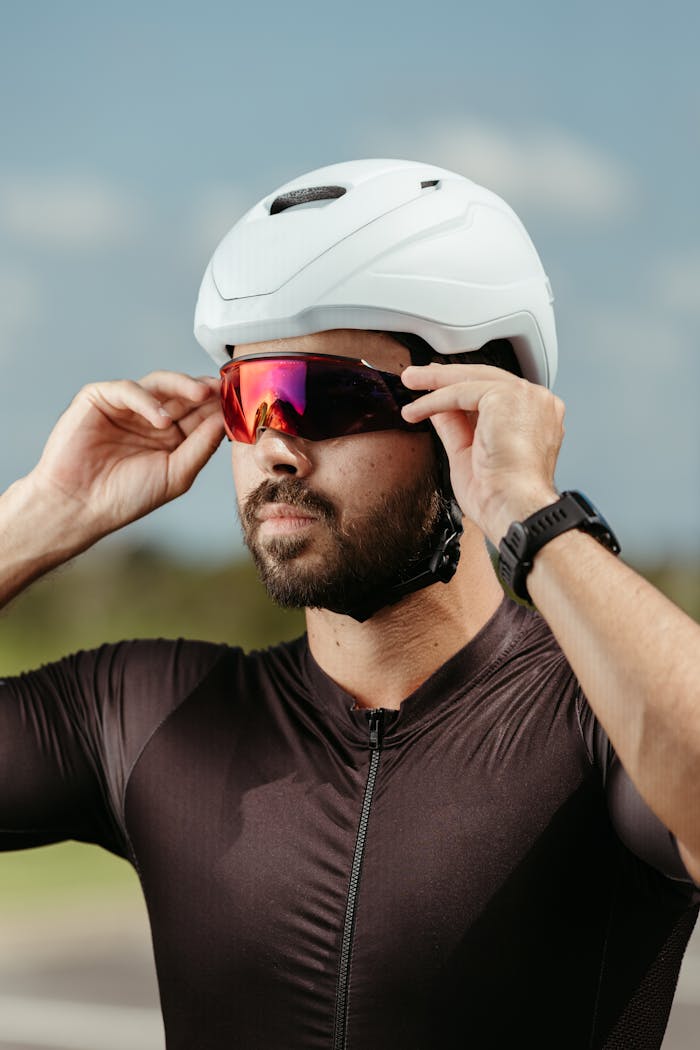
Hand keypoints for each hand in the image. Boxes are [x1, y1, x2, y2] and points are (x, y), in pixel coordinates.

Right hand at [29, 371, 224, 544]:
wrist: (80, 506)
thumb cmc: (126, 497)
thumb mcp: (176, 474)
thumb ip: (201, 446)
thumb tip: (224, 419)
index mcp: (171, 435)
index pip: (199, 412)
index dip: (219, 406)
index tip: (240, 402)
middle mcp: (150, 416)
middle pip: (183, 393)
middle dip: (205, 390)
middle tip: (224, 389)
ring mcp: (125, 406)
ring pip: (159, 382)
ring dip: (183, 386)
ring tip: (201, 395)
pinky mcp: (99, 398)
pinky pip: (129, 390)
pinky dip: (147, 402)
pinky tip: (161, 421)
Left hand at [401, 363, 563, 543]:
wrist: (513, 507)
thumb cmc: (499, 495)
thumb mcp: (468, 453)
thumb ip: (455, 426)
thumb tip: (438, 410)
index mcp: (535, 418)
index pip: (495, 392)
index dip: (462, 389)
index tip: (436, 389)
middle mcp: (537, 403)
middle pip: (485, 378)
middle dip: (446, 377)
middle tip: (417, 377)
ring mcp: (526, 396)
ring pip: (473, 379)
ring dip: (436, 381)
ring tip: (410, 382)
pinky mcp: (507, 396)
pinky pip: (462, 392)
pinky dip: (435, 400)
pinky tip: (416, 409)